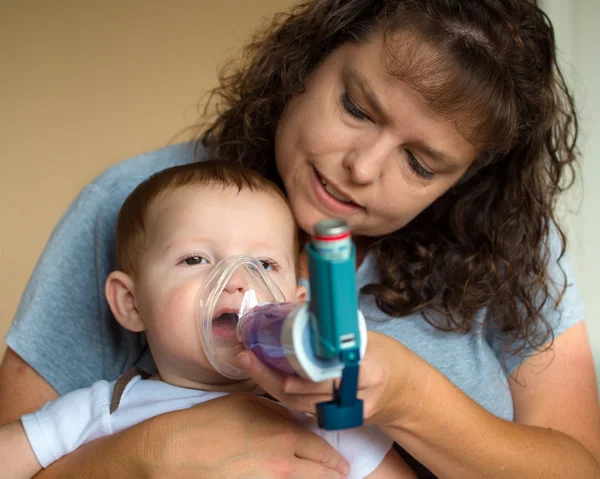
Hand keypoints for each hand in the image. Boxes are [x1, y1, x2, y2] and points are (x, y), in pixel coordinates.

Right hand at [143, 393, 350, 478]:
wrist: (176, 451)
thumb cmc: (209, 422)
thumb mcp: (246, 404)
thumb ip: (276, 412)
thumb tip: (292, 421)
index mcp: (283, 437)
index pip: (321, 450)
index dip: (334, 458)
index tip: (342, 463)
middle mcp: (282, 466)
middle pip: (319, 475)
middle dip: (333, 474)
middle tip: (342, 474)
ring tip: (322, 478)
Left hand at [237, 331, 419, 426]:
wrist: (402, 390)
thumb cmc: (381, 356)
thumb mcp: (365, 338)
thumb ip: (336, 332)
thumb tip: (299, 307)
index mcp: (366, 371)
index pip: (326, 376)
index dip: (294, 371)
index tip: (267, 354)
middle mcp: (355, 396)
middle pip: (305, 394)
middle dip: (270, 377)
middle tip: (247, 356)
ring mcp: (345, 412)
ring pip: (300, 405)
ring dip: (270, 385)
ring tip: (250, 363)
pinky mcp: (337, 420)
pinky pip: (304, 409)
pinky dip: (283, 394)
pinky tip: (266, 377)